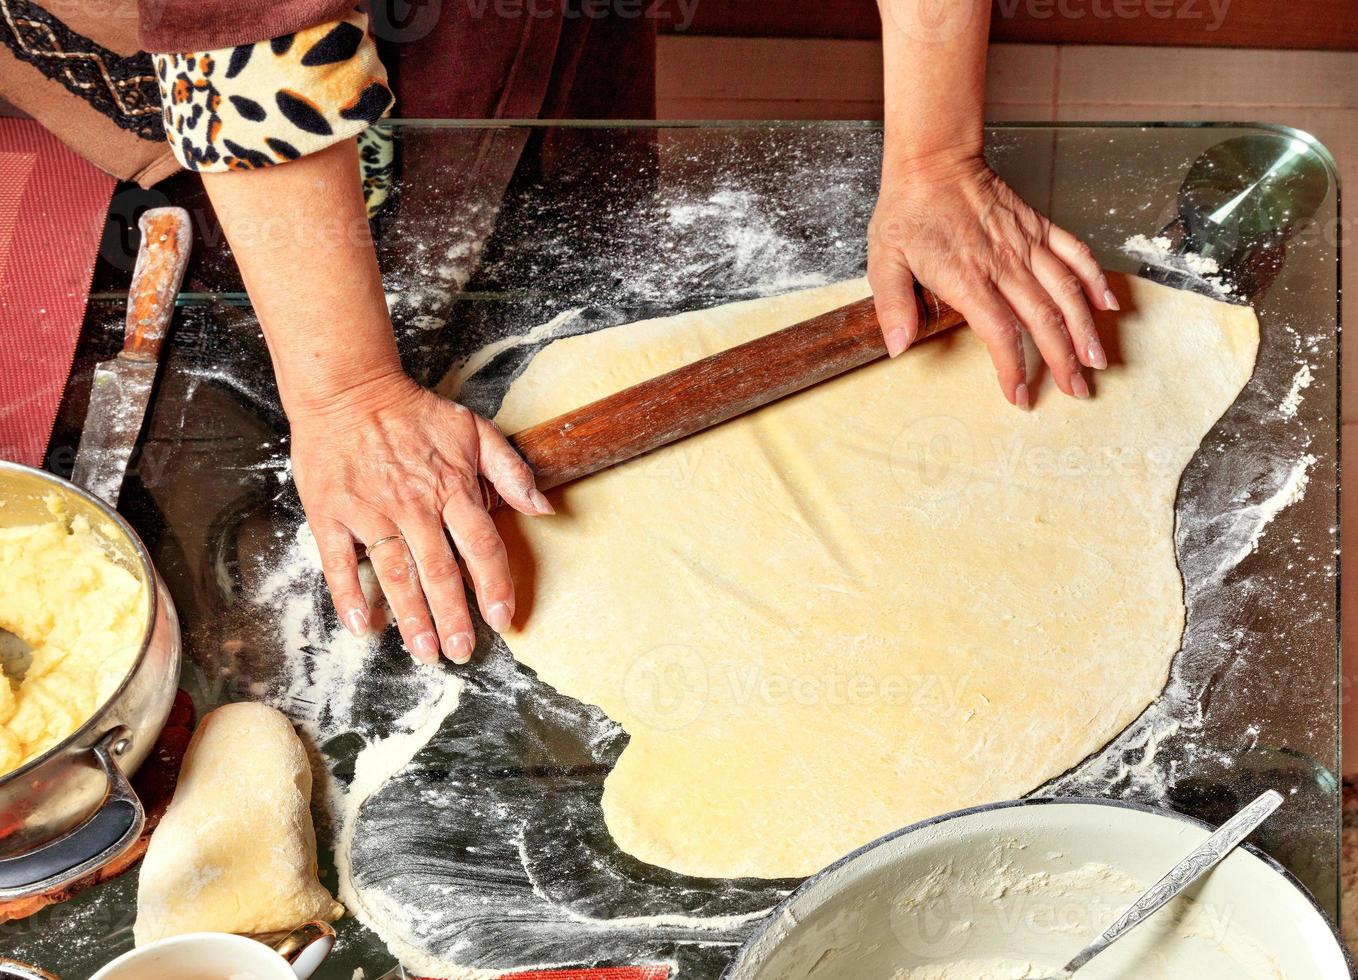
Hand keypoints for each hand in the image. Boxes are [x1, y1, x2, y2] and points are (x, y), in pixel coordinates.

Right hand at [289, 372, 551, 664]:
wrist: (348, 389)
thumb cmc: (412, 412)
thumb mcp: (473, 430)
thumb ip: (511, 470)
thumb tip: (544, 508)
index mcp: (451, 488)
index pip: (481, 546)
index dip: (495, 585)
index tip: (504, 618)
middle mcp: (413, 505)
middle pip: (440, 570)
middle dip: (454, 615)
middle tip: (462, 651)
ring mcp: (370, 510)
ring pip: (395, 572)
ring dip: (411, 616)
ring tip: (425, 651)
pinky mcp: (331, 512)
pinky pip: (339, 561)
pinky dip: (348, 595)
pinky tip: (361, 625)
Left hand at [868, 153, 1116, 407]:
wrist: (932, 162)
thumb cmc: (907, 212)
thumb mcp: (884, 261)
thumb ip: (893, 306)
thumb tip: (897, 346)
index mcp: (966, 278)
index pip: (1000, 333)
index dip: (1013, 369)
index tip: (1020, 396)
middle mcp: (1003, 263)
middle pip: (1044, 319)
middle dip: (1063, 360)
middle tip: (1077, 390)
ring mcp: (1025, 243)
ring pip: (1067, 291)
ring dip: (1085, 329)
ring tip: (1097, 360)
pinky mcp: (1038, 226)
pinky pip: (1075, 252)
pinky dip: (1095, 279)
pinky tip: (1107, 305)